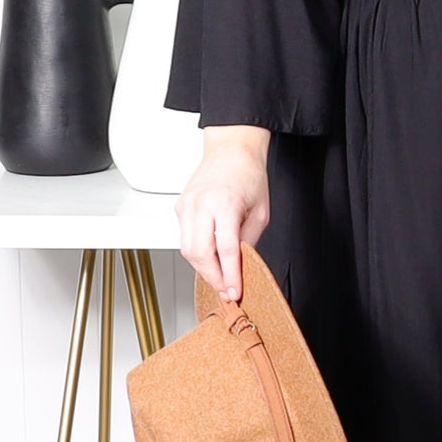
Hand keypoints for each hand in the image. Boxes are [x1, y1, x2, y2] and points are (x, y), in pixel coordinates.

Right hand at [174, 125, 271, 302]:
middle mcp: (201, 204)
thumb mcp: (261, 211)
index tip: (235, 291)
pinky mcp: (180, 206)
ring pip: (186, 249)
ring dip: (202, 267)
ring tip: (218, 276)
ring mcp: (187, 205)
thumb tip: (240, 266)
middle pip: (199, 253)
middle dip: (213, 277)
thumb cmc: (248, 175)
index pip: (225, 250)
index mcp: (225, 204)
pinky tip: (208, 254)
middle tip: (226, 289)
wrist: (232, 150)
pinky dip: (196, 250)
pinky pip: (184, 237)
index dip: (230, 275)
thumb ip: (249, 240)